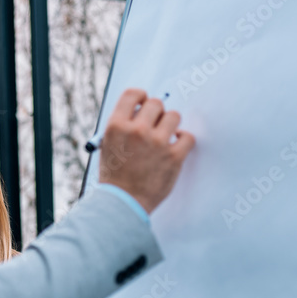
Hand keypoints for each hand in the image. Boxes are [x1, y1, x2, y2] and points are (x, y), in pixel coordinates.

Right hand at [98, 88, 195, 213]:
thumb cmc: (115, 176)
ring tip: (165, 138)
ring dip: (171, 126)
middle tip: (155, 126)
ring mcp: (157, 143)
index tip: (144, 104)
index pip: (133, 94)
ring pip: (174, 116)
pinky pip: (188, 137)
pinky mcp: (174, 157)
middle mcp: (137, 130)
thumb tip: (140, 112)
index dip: (141, 96)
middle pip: (156, 103)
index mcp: (116, 126)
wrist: (123, 203)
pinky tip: (175, 148)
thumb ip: (123, 127)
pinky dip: (183, 141)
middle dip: (157, 113)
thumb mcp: (108, 146)